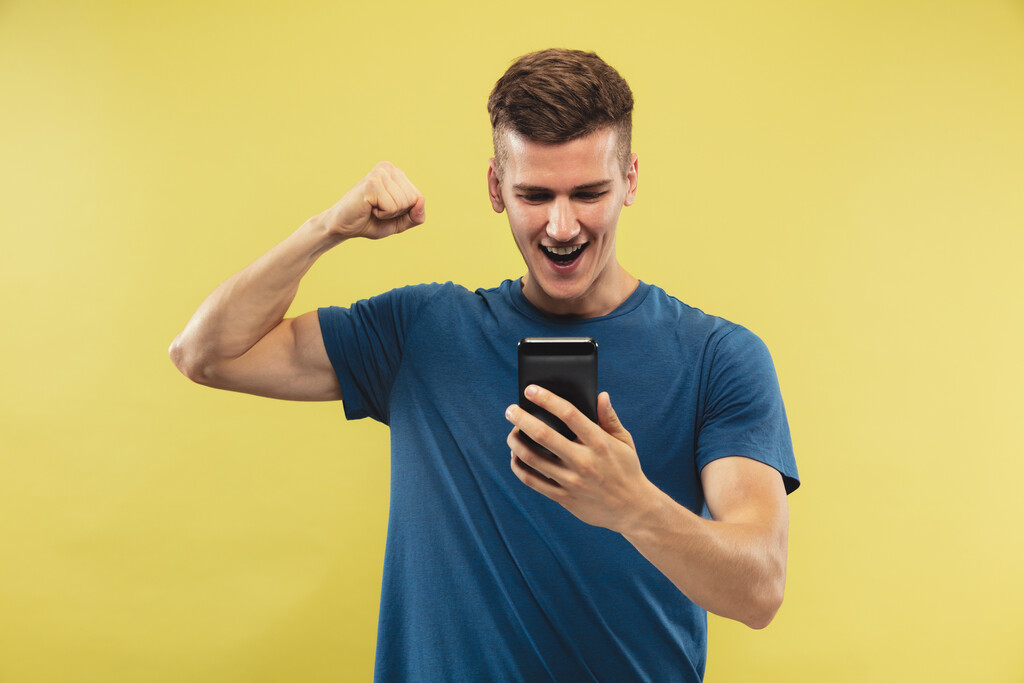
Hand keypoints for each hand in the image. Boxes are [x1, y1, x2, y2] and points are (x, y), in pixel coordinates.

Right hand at [318, 161, 425, 239]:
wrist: (343, 226)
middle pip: (412, 200)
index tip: (386, 209)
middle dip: (397, 212)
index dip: (404, 211)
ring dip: (388, 213)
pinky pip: (392, 207)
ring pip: (403, 203)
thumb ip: (416, 215)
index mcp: (396, 172)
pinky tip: (368, 208)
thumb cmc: (370, 221)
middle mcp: (388, 168)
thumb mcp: (400, 222)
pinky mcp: (372, 184)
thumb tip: (422, 201)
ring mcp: (379, 173)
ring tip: (372, 208)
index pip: (418, 197)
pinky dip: (382, 214)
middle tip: (377, 209)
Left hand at [505, 386, 656, 532]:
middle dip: (522, 419)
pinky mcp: (564, 498)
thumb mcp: (624, 442)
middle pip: (543, 435)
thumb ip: (609, 418)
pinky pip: (533, 481)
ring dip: (515, 443)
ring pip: (532, 458)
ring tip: (512, 434)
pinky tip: (515, 457)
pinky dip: (519, 467)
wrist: (633, 510)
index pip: (569, 414)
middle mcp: (584, 461)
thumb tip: (600, 395)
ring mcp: (572, 481)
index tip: (530, 390)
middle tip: (510, 410)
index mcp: (599, 443)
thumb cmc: (627, 469)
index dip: (547, 399)